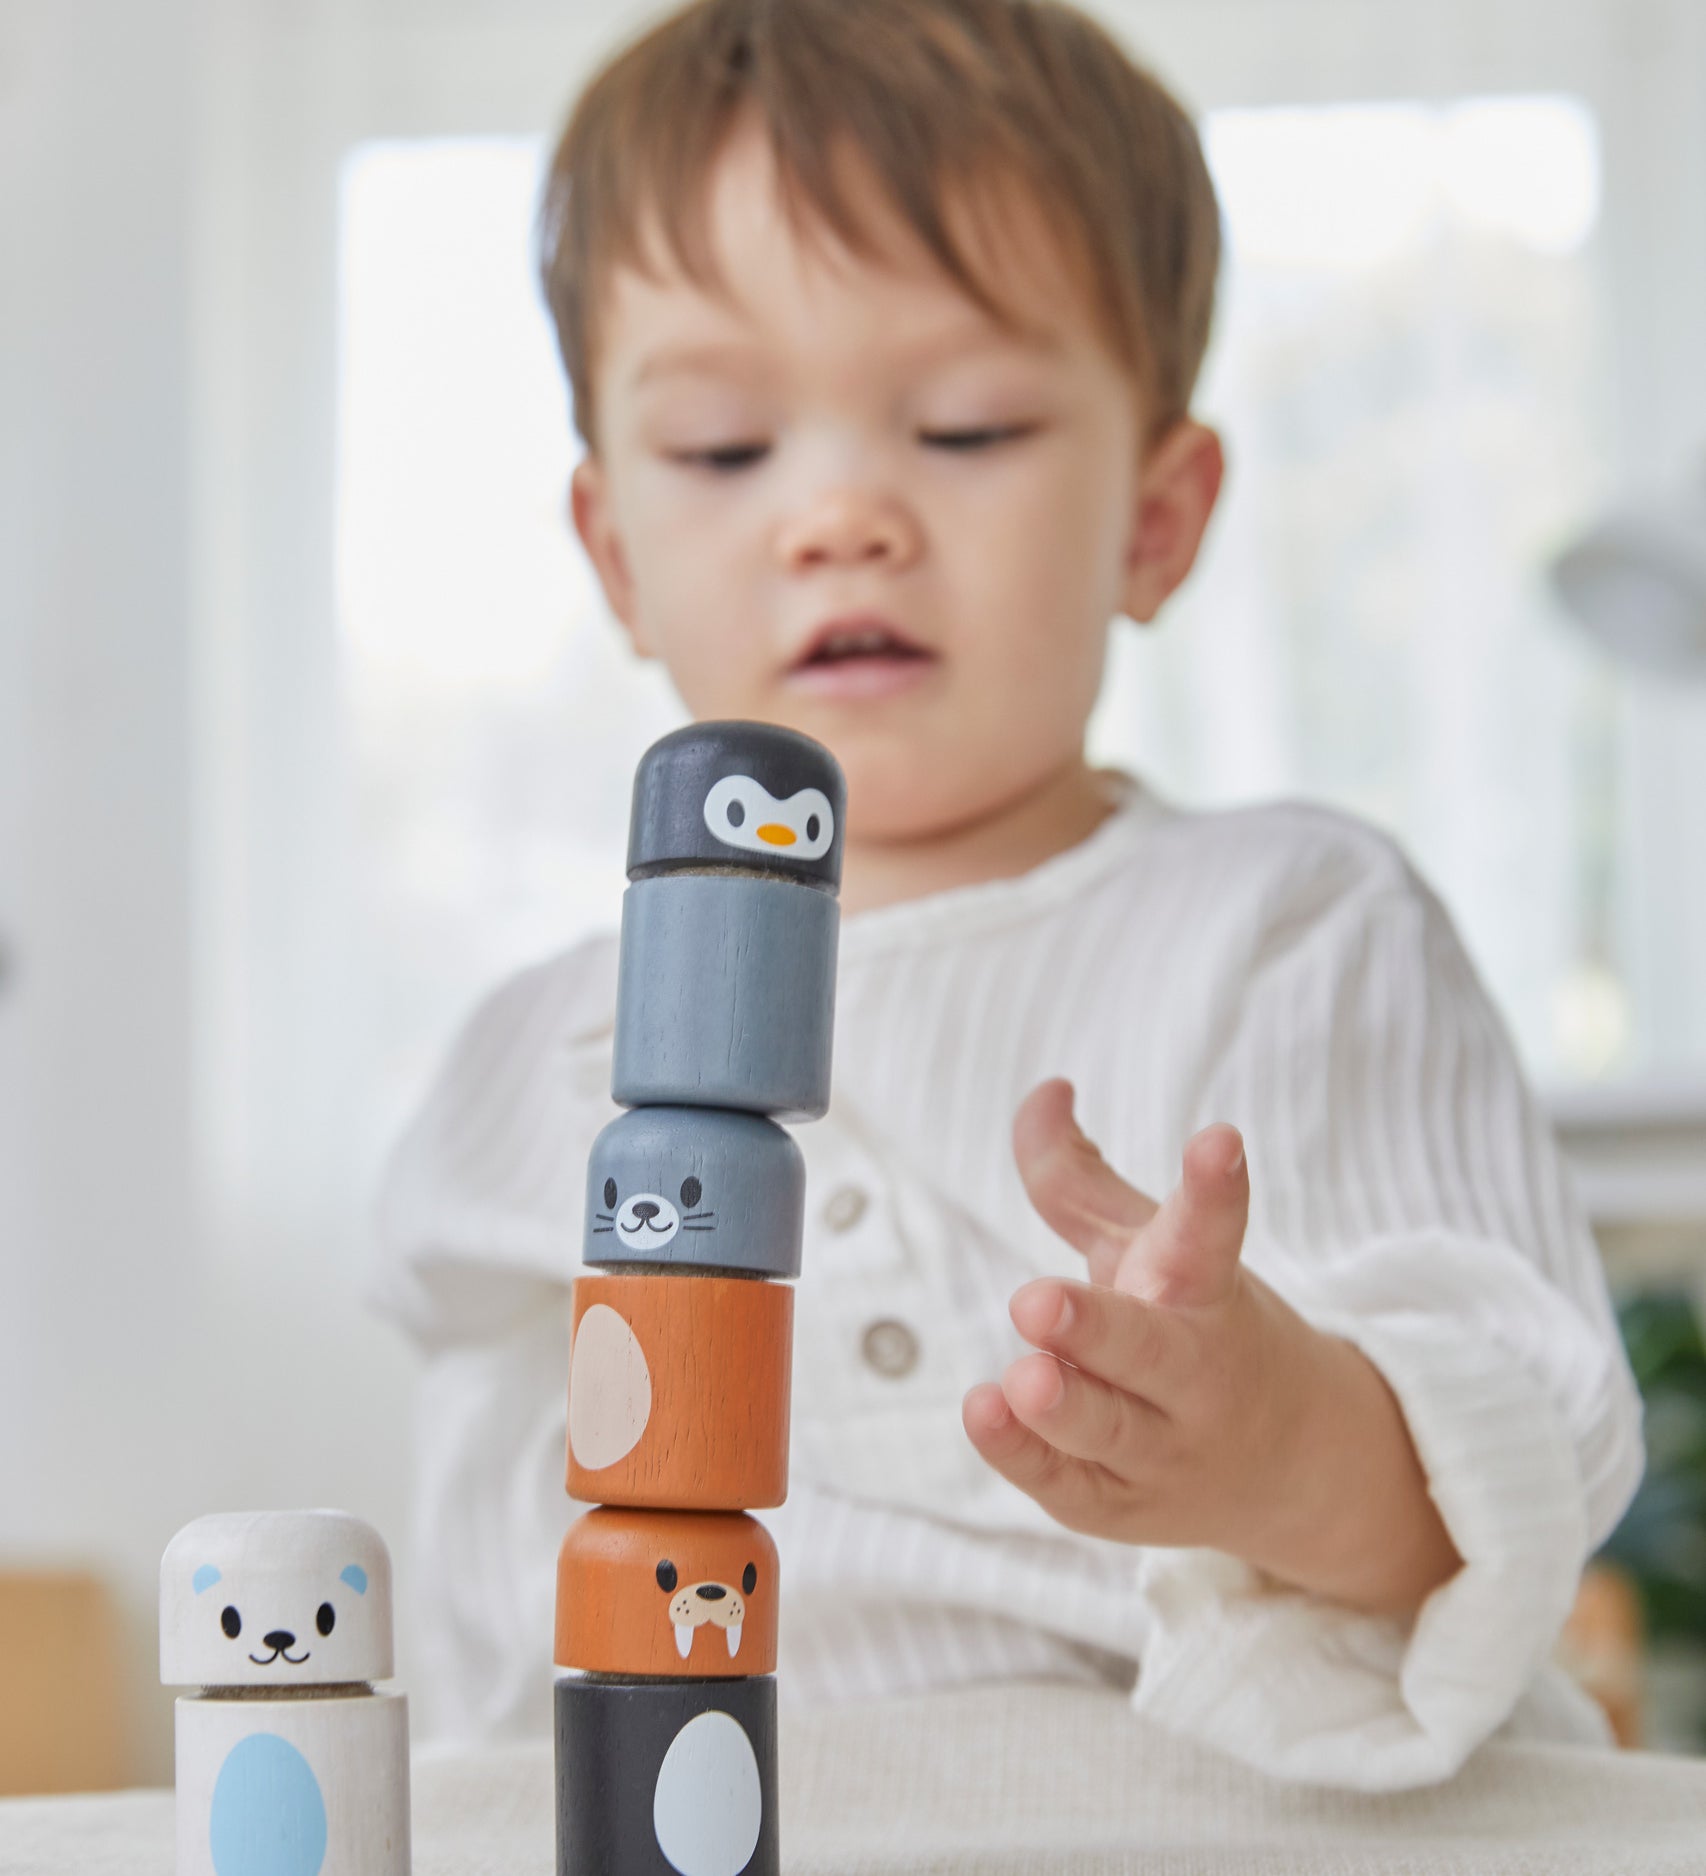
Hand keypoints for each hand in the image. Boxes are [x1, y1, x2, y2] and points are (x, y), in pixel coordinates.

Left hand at [962, 1080, 1460, 1612]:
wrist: (1298, 1468)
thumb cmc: (1197, 1327)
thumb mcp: (1150, 1247)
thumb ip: (1078, 1176)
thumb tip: (1043, 1088)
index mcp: (1207, 1292)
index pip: (1211, 1235)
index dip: (1213, 1189)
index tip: (1219, 1139)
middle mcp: (1195, 1373)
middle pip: (1149, 1351)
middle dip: (1095, 1328)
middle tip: (1036, 1300)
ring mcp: (1165, 1449)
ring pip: (1109, 1430)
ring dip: (1062, 1406)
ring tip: (1021, 1377)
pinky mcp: (1123, 1506)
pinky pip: (1070, 1486)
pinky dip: (1026, 1456)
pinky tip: (985, 1413)